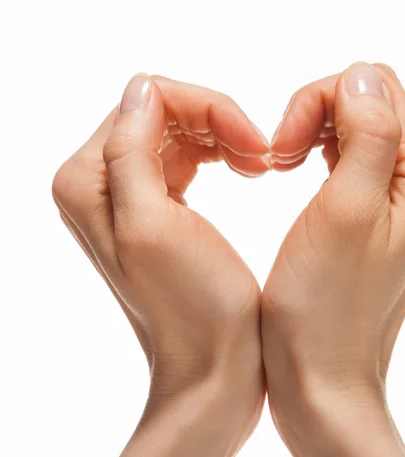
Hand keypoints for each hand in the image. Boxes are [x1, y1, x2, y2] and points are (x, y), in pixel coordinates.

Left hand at [52, 74, 268, 456]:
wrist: (212, 367)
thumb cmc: (195, 309)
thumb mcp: (155, 226)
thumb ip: (130, 151)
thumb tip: (143, 90)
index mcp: (88, 180)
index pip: (148, 99)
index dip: (209, 109)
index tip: (255, 147)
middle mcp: (99, 183)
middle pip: (163, 110)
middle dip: (219, 121)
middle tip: (264, 158)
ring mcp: (128, 196)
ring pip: (179, 130)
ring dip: (225, 135)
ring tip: (261, 165)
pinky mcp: (159, 208)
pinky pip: (187, 156)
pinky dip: (221, 153)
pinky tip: (250, 171)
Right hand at [262, 62, 404, 456]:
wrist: (321, 375)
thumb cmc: (323, 306)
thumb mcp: (346, 210)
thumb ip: (368, 132)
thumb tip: (362, 78)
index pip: (372, 87)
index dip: (315, 102)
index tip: (279, 150)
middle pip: (367, 101)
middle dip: (313, 116)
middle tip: (276, 160)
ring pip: (355, 126)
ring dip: (311, 134)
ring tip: (280, 169)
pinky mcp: (380, 213)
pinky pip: (351, 156)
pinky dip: (318, 155)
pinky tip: (297, 180)